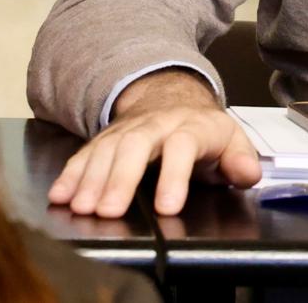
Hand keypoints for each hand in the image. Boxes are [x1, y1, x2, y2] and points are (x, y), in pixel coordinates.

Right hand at [47, 69, 261, 217]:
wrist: (171, 96)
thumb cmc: (202, 130)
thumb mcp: (231, 140)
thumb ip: (240, 160)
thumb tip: (247, 174)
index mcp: (192, 126)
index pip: (183, 146)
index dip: (174, 176)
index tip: (168, 208)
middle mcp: (156, 125)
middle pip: (136, 146)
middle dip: (120, 179)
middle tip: (108, 211)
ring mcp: (128, 129)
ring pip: (107, 149)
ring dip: (90, 179)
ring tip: (81, 207)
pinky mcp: (106, 137)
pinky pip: (86, 152)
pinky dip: (70, 174)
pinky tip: (60, 194)